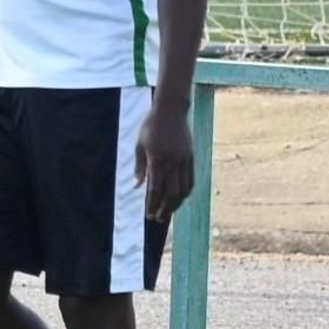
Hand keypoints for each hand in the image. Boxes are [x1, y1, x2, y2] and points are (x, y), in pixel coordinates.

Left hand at [135, 106, 194, 223]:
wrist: (171, 110)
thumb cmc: (151, 126)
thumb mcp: (139, 144)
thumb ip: (139, 167)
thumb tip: (137, 187)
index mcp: (157, 159)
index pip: (155, 188)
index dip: (152, 204)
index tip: (148, 215)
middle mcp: (172, 162)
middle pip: (171, 193)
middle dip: (165, 209)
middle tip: (157, 219)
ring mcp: (184, 161)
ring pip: (183, 189)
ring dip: (176, 204)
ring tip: (168, 212)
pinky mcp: (191, 158)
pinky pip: (191, 180)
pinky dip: (185, 193)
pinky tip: (179, 199)